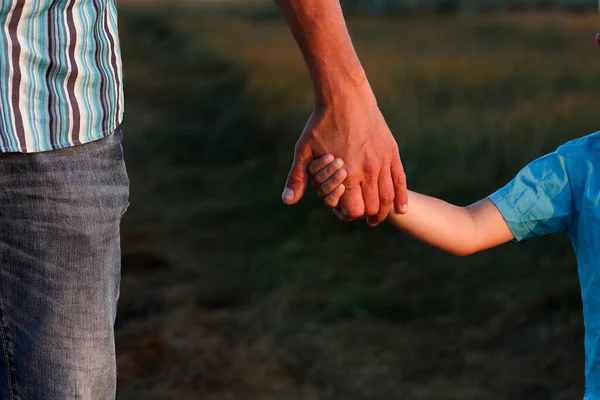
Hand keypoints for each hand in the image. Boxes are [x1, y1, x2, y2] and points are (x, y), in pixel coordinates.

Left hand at [281, 80, 407, 225]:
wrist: (344, 96)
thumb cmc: (321, 123)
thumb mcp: (304, 150)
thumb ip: (298, 178)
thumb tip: (287, 201)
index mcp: (347, 174)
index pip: (354, 210)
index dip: (348, 214)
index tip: (343, 212)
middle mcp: (368, 171)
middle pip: (373, 208)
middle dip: (365, 215)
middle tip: (361, 216)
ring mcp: (382, 162)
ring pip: (388, 198)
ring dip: (383, 211)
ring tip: (377, 217)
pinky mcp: (391, 152)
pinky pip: (400, 181)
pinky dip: (401, 198)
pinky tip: (400, 208)